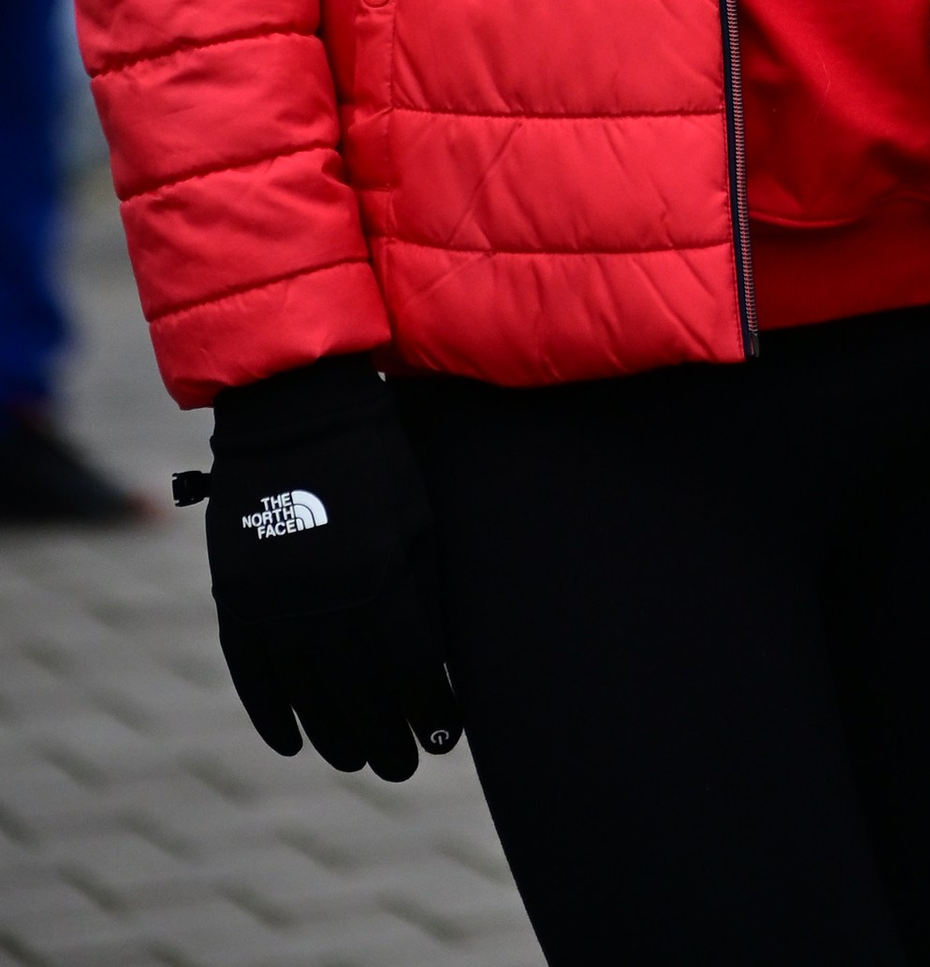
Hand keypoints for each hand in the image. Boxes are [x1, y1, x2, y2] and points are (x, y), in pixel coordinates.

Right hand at [179, 354, 458, 777]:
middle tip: (403, 766)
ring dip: (334, 736)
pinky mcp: (236, 599)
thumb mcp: (416, 517)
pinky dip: (271, 717)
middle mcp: (325, 600)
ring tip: (359, 758)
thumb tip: (438, 664)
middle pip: (359, 696)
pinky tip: (293, 743)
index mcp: (380, 576)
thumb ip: (424, 590)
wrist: (295, 410)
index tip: (445, 736)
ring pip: (306, 698)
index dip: (429, 710)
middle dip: (387, 738)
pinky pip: (252, 678)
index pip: (411, 670)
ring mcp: (274, 604)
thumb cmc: (374, 461)